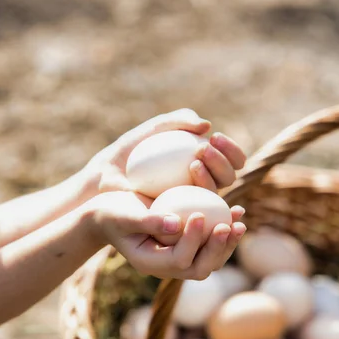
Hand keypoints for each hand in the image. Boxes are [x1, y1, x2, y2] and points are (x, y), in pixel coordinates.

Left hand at [84, 108, 245, 194]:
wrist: (107, 177)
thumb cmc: (130, 151)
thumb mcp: (154, 130)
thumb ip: (178, 121)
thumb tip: (206, 125)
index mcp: (203, 164)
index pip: (231, 159)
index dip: (231, 150)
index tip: (216, 137)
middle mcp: (203, 185)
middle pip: (229, 176)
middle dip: (224, 160)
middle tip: (204, 148)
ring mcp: (193, 203)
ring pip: (218, 190)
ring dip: (214, 172)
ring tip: (195, 160)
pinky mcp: (182, 217)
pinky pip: (199, 205)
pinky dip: (202, 184)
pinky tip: (193, 168)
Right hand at [86, 191, 245, 279]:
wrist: (109, 214)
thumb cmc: (111, 212)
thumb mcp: (123, 214)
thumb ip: (146, 221)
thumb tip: (176, 224)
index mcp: (151, 263)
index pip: (179, 260)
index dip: (193, 241)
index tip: (199, 214)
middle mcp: (167, 266)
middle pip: (200, 268)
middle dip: (217, 249)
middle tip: (229, 226)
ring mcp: (178, 257)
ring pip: (210, 259)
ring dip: (227, 243)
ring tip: (239, 221)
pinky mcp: (187, 244)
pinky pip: (210, 243)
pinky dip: (225, 229)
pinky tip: (237, 210)